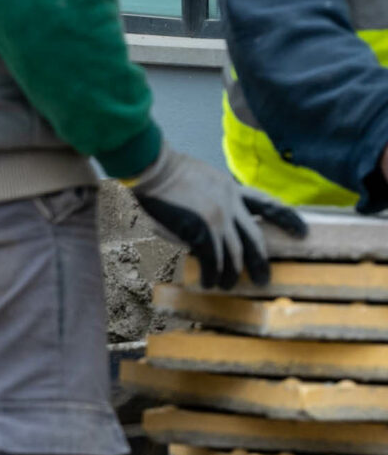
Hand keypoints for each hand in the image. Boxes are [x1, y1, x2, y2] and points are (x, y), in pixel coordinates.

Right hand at [128, 145, 307, 288]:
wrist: (152, 168)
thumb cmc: (165, 171)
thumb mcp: (200, 179)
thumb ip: (212, 199)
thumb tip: (210, 223)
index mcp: (231, 188)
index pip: (267, 204)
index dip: (287, 219)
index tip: (303, 232)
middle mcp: (231, 205)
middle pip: (254, 239)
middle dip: (260, 261)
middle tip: (264, 279)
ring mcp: (219, 220)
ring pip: (234, 255)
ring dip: (231, 274)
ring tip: (227, 287)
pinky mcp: (202, 232)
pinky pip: (212, 262)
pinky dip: (211, 275)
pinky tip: (208, 283)